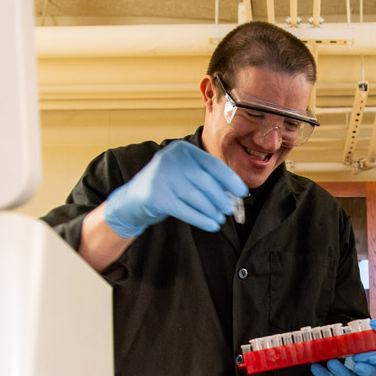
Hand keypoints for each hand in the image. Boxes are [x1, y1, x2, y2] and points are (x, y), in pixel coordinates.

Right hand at [103, 141, 247, 237]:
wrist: (133, 200)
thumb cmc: (167, 187)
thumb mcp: (185, 174)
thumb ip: (207, 178)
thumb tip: (235, 192)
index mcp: (182, 149)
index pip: (212, 164)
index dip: (230, 179)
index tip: (242, 192)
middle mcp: (170, 158)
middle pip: (205, 181)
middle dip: (221, 198)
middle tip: (229, 209)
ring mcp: (161, 176)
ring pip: (196, 197)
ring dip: (212, 210)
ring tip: (220, 218)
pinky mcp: (155, 196)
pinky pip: (185, 210)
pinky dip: (201, 219)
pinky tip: (212, 225)